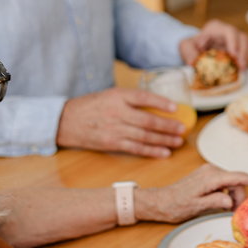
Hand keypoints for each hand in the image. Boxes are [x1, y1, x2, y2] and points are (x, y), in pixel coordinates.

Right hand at [56, 87, 185, 157]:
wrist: (65, 121)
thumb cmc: (91, 106)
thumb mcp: (110, 94)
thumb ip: (131, 99)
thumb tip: (159, 105)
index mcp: (117, 95)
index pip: (143, 97)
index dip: (161, 102)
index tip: (176, 108)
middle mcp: (117, 111)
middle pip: (148, 120)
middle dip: (168, 126)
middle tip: (182, 128)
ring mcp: (114, 129)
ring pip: (144, 136)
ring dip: (163, 140)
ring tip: (178, 142)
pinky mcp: (111, 143)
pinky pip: (135, 148)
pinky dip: (151, 151)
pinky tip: (164, 153)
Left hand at [138, 164, 247, 222]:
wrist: (160, 201)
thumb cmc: (176, 206)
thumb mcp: (196, 207)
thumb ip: (214, 201)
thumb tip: (230, 200)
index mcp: (209, 177)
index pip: (236, 176)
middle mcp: (210, 170)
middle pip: (235, 180)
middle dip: (239, 196)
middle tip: (235, 212)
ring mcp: (208, 171)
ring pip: (231, 181)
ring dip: (233, 195)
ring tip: (228, 209)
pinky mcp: (207, 176)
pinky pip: (224, 182)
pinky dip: (227, 192)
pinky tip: (222, 202)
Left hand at [180, 19, 247, 71]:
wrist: (197, 49)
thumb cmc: (192, 46)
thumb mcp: (186, 47)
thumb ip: (188, 52)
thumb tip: (193, 62)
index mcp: (216, 27)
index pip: (228, 31)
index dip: (233, 42)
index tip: (233, 54)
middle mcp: (230, 31)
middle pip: (241, 38)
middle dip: (242, 52)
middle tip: (240, 66)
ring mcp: (239, 39)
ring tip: (244, 69)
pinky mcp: (244, 47)